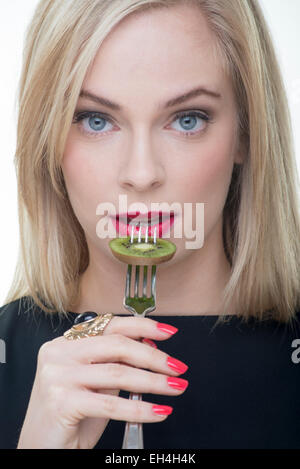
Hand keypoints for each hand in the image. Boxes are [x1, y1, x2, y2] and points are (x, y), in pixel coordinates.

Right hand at [17, 316, 187, 448]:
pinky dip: (140, 409)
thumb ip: (116, 362)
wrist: (42, 447)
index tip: (168, 332)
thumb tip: (151, 347)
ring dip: (154, 382)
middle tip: (177, 367)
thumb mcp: (95, 382)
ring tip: (175, 387)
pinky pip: (111, 404)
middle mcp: (58, 353)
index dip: (142, 326)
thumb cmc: (70, 415)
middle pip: (116, 345)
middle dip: (153, 356)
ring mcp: (58, 376)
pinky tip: (158, 411)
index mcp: (65, 343)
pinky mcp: (62, 402)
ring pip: (118, 373)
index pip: (109, 325)